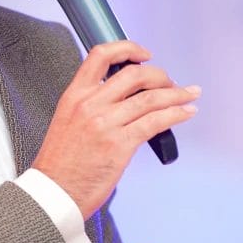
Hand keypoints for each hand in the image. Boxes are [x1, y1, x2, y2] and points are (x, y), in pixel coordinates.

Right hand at [33, 41, 199, 218]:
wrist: (54, 193)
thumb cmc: (61, 165)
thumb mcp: (67, 122)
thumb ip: (91, 106)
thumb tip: (124, 100)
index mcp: (74, 96)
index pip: (101, 56)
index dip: (127, 49)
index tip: (144, 54)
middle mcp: (90, 105)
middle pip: (134, 74)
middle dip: (160, 76)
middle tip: (170, 84)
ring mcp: (105, 124)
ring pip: (150, 98)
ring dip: (176, 94)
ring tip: (189, 95)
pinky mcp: (119, 145)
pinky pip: (155, 122)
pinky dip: (176, 114)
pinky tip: (185, 113)